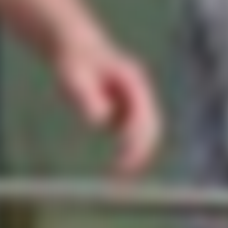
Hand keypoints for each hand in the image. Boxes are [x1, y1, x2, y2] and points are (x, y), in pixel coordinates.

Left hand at [62, 36, 161, 176]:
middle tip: (124, 177)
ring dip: (137, 153)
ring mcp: (136, 100)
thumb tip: (100, 121)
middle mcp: (139, 91)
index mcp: (132, 81)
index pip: (143, 117)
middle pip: (153, 127)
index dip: (137, 143)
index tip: (124, 164)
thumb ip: (86, 99)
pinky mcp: (128, 108)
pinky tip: (115, 156)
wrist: (76, 49)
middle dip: (143, 153)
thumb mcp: (74, 78)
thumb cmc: (74, 63)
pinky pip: (133, 132)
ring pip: (146, 132)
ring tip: (119, 172)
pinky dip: (130, 149)